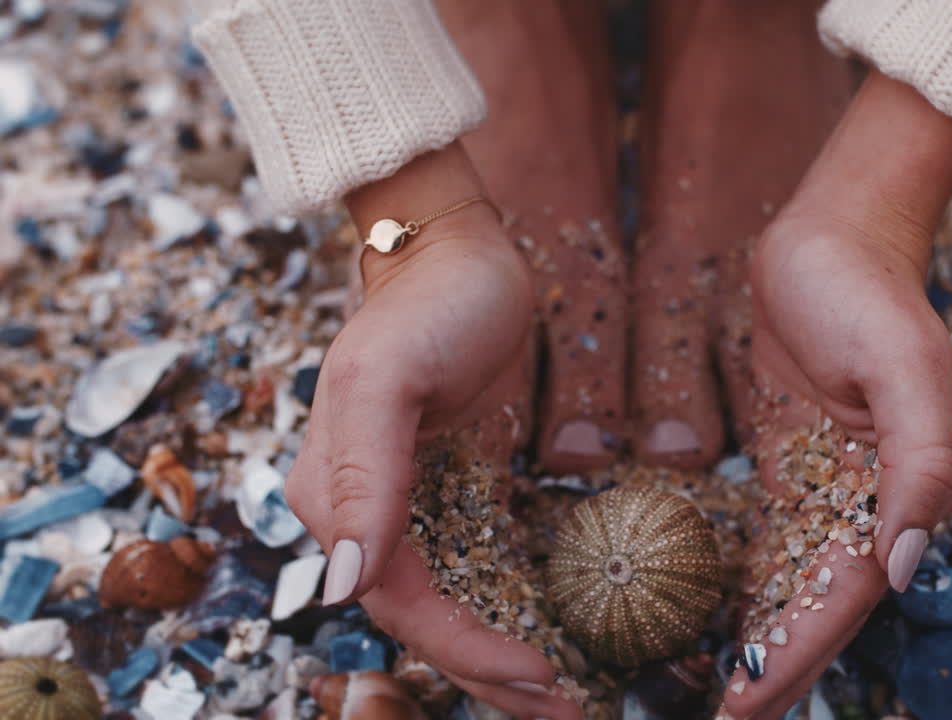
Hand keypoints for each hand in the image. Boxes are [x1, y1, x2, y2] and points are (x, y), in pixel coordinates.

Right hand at [283, 144, 581, 719]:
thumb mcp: (386, 377)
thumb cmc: (424, 306)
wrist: (453, 252)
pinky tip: (557, 633)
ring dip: (504, 656)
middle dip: (492, 676)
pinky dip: (513, 608)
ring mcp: (413, 506)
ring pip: (454, 606)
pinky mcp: (453, 489)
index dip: (467, 652)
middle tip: (569, 710)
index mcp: (339, 501)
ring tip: (570, 694)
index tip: (540, 679)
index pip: (401, 605)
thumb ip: (360, 477)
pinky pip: (480, 568)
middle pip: (428, 621)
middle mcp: (369, 515)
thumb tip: (340, 581)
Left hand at [721, 71, 951, 719]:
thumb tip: (901, 566)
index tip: (749, 706)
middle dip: (772, 666)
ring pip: (780, 579)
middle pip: (810, 602)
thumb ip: (920, 466)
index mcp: (891, 493)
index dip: (800, 655)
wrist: (835, 234)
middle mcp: (855, 500)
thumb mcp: (908, 368)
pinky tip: (692, 611)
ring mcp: (814, 481)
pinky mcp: (778, 458)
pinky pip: (755, 532)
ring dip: (749, 636)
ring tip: (698, 689)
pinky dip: (731, 578)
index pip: (843, 596)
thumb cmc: (874, 294)